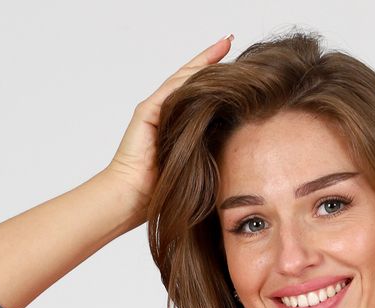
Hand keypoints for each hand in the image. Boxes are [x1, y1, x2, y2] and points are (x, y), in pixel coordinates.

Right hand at [106, 34, 233, 228]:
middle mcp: (165, 113)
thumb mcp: (197, 168)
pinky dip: (188, 77)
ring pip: (183, 80)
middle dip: (211, 60)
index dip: (216, 79)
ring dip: (203, 61)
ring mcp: (154, 110)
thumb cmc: (163, 193)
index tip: (240, 69)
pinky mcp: (146, 113)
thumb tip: (243, 143)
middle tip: (230, 41)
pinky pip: (170, 90)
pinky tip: (205, 64)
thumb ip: (211, 150)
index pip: (199, 96)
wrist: (130, 199)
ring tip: (223, 45)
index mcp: (177, 126)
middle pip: (191, 80)